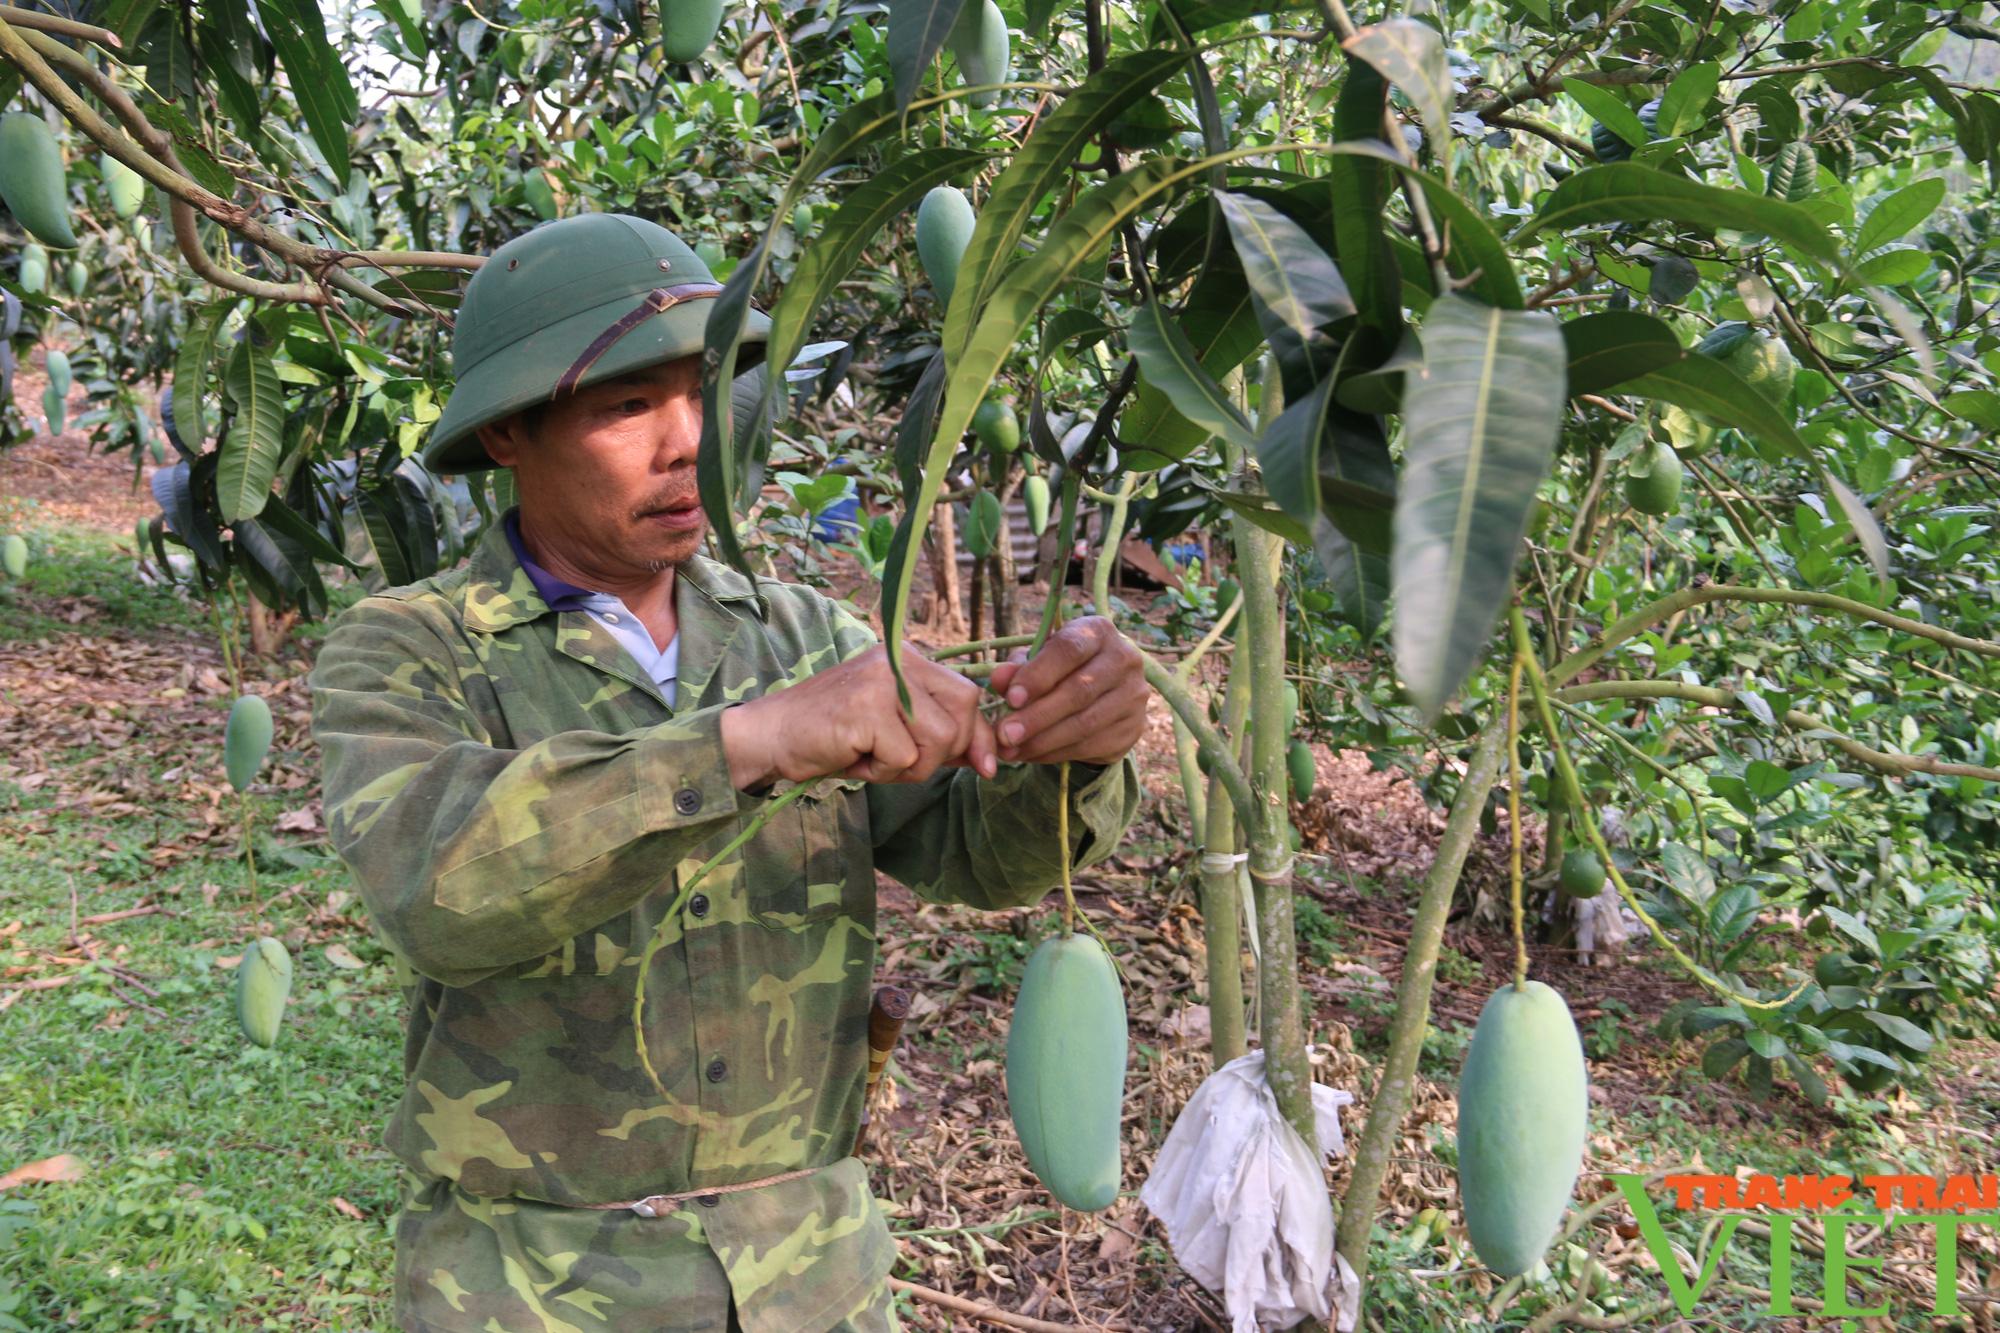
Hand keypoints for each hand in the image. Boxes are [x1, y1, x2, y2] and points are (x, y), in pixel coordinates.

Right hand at [721, 644, 998, 788]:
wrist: (770, 736)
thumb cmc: (832, 736)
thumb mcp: (894, 729)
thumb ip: (938, 734)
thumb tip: (990, 757)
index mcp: (907, 657)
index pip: (968, 694)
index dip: (980, 735)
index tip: (987, 766)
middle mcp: (898, 659)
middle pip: (963, 711)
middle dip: (945, 752)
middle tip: (903, 762)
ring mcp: (882, 680)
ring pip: (940, 739)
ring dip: (910, 766)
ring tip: (872, 758)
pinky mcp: (866, 707)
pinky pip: (905, 757)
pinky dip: (883, 772)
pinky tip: (854, 759)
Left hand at [985, 616, 1146, 766]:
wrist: (1105, 688)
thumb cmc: (1063, 666)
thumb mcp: (1039, 659)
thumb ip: (1018, 667)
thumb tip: (998, 679)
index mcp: (1099, 632)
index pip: (1069, 650)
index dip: (1039, 675)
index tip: (1011, 698)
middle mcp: (1125, 659)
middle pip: (1079, 691)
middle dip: (1036, 716)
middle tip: (1005, 734)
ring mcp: (1134, 696)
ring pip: (1085, 724)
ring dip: (1043, 741)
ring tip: (1011, 750)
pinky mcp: (1134, 727)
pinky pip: (1091, 745)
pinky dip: (1055, 754)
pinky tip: (1031, 755)